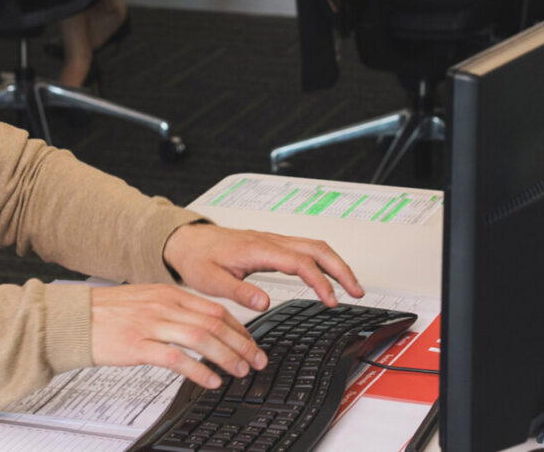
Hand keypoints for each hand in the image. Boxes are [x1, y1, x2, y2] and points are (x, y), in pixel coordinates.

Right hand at [89, 284, 264, 388]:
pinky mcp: (138, 345)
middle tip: (256, 360)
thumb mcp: (145, 300)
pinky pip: (176, 358)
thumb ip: (173, 309)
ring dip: (226, 357)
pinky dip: (198, 371)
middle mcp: (164, 305)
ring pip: (201, 338)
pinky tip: (210, 380)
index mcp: (168, 293)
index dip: (238, 328)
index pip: (214, 308)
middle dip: (241, 343)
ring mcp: (151, 324)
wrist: (74, 318)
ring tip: (239, 372)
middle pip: (214, 322)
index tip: (251, 343)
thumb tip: (202, 324)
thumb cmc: (107, 313)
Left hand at [162, 223, 363, 311]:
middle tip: (357, 291)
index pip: (299, 262)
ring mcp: (272, 240)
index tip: (331, 300)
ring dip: (335, 264)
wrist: (186, 240)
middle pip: (316, 248)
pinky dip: (322, 261)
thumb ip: (238, 291)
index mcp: (258, 248)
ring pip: (314, 246)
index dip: (319, 281)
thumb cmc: (197, 258)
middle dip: (341, 268)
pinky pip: (305, 248)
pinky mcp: (271, 245)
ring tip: (351, 286)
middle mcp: (270, 240)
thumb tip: (263, 303)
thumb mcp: (211, 280)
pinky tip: (327, 276)